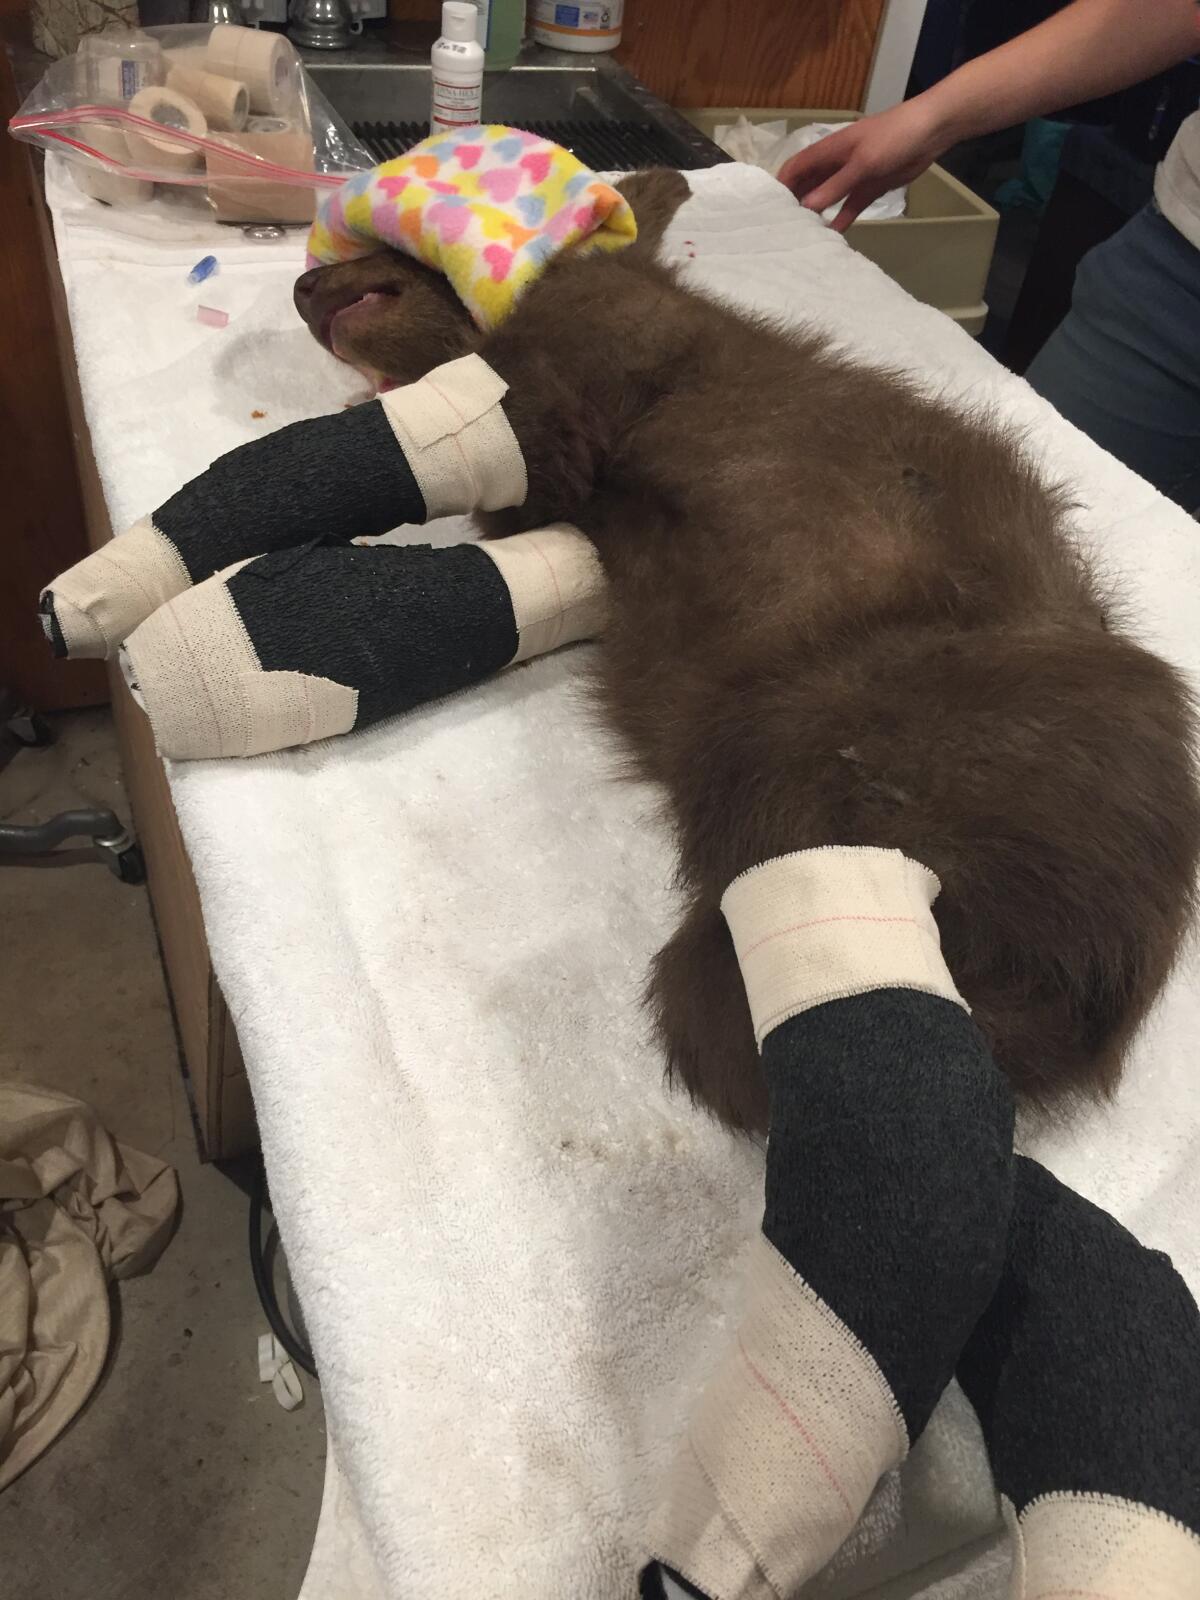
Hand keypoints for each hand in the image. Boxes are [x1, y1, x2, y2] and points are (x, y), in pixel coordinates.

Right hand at [777, 98, 947, 232]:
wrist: (929, 132)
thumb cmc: (892, 138)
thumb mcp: (861, 163)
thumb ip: (834, 187)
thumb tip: (806, 208)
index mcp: (829, 150)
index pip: (796, 167)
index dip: (781, 185)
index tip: (769, 209)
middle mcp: (836, 163)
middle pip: (808, 184)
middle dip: (795, 203)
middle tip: (782, 228)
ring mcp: (852, 176)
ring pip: (827, 197)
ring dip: (816, 213)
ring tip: (801, 236)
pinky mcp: (868, 188)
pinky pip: (849, 207)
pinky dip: (840, 219)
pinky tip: (830, 236)